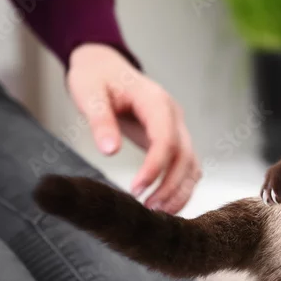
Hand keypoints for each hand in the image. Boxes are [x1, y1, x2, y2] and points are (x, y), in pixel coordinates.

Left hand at [67, 43, 199, 213]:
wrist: (104, 66)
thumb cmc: (96, 78)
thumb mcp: (90, 94)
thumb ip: (101, 121)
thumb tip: (110, 152)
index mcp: (156, 101)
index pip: (166, 139)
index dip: (155, 167)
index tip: (136, 189)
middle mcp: (174, 116)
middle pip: (185, 156)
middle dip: (169, 186)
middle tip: (148, 210)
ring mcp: (177, 128)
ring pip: (191, 165)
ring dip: (179, 191)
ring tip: (156, 214)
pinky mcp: (173, 139)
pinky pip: (186, 166)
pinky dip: (180, 187)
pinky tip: (164, 205)